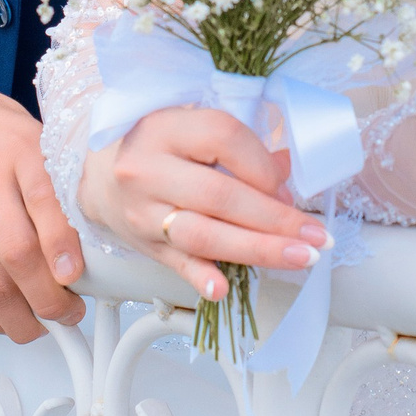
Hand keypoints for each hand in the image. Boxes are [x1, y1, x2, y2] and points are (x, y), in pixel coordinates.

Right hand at [0, 66, 84, 343]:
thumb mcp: (27, 131)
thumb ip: (55, 175)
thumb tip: (92, 230)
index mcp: (21, 149)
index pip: (47, 203)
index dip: (64, 248)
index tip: (78, 279)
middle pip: (19, 253)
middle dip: (48, 298)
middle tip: (68, 312)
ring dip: (19, 316)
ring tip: (39, 325)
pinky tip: (3, 317)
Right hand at [79, 106, 329, 305]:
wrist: (100, 175)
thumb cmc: (155, 147)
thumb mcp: (189, 128)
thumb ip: (236, 147)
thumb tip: (286, 170)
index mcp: (164, 128)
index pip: (223, 137)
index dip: (262, 163)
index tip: (285, 185)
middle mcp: (148, 170)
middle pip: (220, 196)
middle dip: (275, 219)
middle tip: (316, 236)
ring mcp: (143, 212)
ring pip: (204, 234)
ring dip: (258, 249)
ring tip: (301, 258)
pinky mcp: (144, 246)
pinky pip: (176, 264)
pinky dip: (201, 277)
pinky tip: (224, 288)